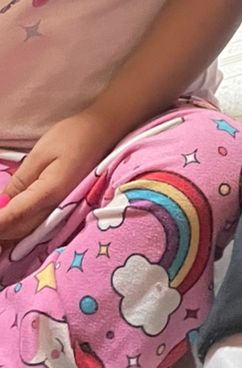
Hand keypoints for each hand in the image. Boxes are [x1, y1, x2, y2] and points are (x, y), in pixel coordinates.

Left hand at [0, 109, 121, 243]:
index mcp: (50, 192)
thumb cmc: (72, 136)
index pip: (13, 217)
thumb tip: (0, 205)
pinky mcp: (64, 208)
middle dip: (1, 231)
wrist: (104, 132)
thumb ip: (20, 183)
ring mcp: (63, 210)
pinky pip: (39, 226)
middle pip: (19, 232)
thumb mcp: (39, 154)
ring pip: (29, 233)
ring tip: (0, 227)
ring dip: (9, 235)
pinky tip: (11, 228)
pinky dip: (21, 230)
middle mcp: (58, 208)